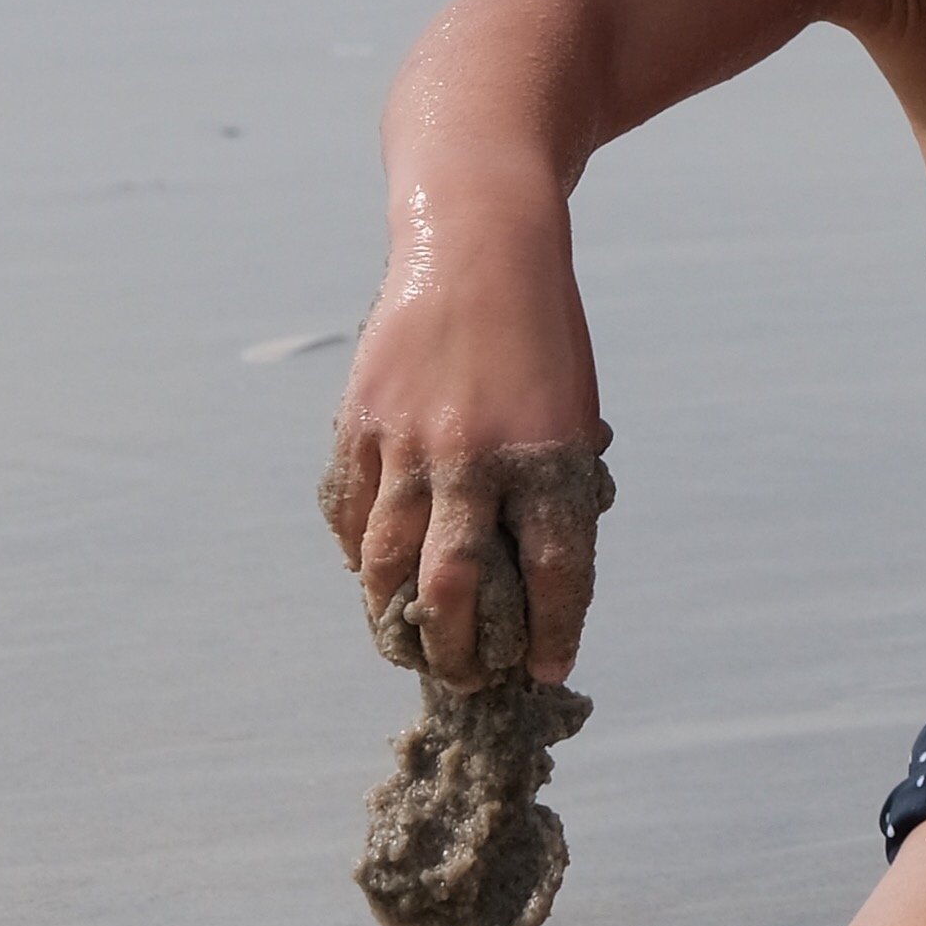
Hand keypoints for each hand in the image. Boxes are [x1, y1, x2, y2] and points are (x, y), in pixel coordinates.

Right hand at [322, 242, 613, 688]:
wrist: (479, 242)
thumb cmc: (542, 335)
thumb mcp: (572, 408)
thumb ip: (551, 486)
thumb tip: (531, 580)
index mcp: (552, 453)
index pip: (559, 570)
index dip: (557, 632)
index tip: (551, 672)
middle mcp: (477, 456)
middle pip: (460, 587)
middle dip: (466, 651)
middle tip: (474, 683)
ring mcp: (408, 443)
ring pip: (390, 565)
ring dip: (401, 623)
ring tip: (416, 649)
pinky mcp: (360, 426)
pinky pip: (353, 518)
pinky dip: (363, 562)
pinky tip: (378, 584)